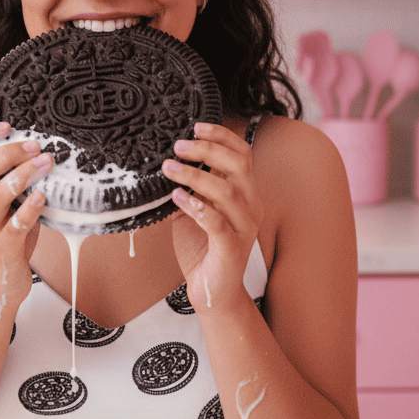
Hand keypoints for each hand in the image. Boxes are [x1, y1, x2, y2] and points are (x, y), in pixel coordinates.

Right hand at [0, 121, 53, 319]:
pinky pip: (15, 226)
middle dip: (7, 153)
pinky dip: (30, 209)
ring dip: (22, 176)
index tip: (7, 125)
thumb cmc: (3, 241)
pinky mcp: (3, 250)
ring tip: (46, 163)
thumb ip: (9, 182)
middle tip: (35, 145)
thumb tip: (39, 151)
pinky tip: (44, 197)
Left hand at [161, 122, 262, 315]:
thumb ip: (189, 188)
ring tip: (169, 168)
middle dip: (207, 151)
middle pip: (238, 166)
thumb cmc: (202, 249)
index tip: (196, 126)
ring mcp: (244, 228)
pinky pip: (217, 222)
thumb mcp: (193, 211)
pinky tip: (176, 198)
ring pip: (227, 192)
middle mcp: (251, 206)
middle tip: (177, 146)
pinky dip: (196, 206)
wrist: (212, 292)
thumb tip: (167, 163)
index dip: (222, 137)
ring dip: (195, 176)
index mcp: (245, 193)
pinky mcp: (232, 248)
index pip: (242, 155)